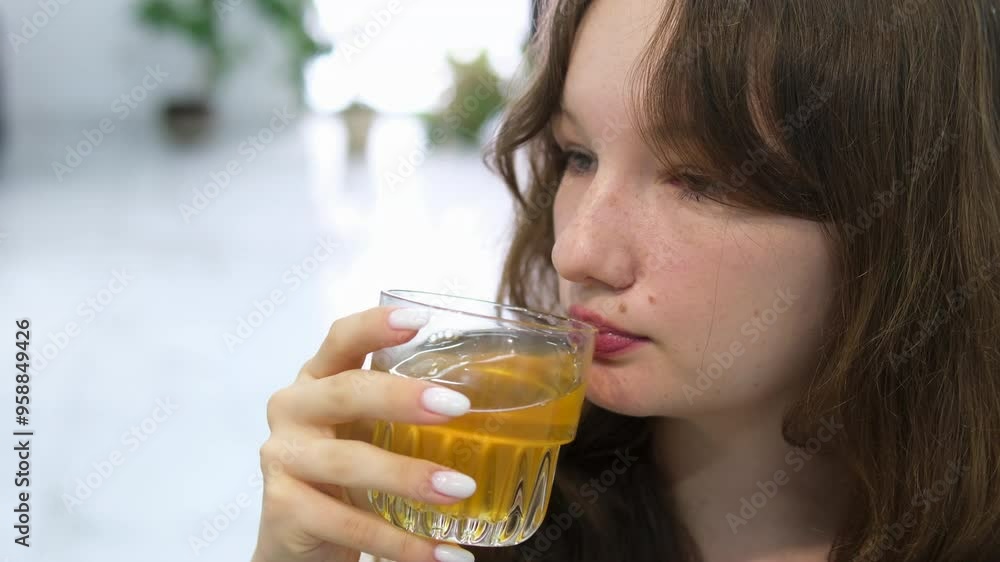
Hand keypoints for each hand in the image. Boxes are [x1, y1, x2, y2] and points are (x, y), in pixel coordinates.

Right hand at [252, 306, 477, 561]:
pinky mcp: (283, 508)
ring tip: (461, 489)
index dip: (376, 325)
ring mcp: (282, 458)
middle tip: (458, 407)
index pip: (341, 339)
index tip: (420, 319)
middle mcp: (293, 409)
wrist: (298, 543)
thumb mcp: (369, 433)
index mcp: (318, 380)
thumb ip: (406, 415)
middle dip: (402, 397)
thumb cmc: (344, 476)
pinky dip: (401, 543)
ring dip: (410, 476)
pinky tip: (442, 554)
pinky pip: (350, 525)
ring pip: (350, 462)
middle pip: (346, 391)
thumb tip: (498, 409)